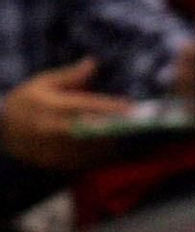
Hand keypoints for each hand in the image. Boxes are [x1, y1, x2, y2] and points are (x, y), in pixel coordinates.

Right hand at [0, 60, 130, 170]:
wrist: (5, 132)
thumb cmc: (26, 102)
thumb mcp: (44, 83)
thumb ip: (72, 76)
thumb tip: (93, 63)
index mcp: (54, 107)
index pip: (88, 107)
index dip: (111, 108)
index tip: (131, 107)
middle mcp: (58, 131)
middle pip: (96, 132)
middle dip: (118, 130)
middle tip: (140, 126)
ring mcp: (61, 151)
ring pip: (96, 151)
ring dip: (116, 145)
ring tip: (136, 138)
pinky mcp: (64, 165)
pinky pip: (90, 162)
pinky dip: (105, 156)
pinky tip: (119, 150)